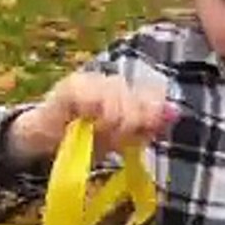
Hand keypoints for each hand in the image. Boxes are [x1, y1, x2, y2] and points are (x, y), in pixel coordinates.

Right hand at [7, 72, 176, 162]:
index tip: (142, 133)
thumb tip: (176, 112)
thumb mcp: (123, 140)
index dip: (152, 114)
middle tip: (114, 140)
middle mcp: (116, 84)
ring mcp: (95, 81)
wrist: (48, 144)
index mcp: (131, 96)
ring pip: (116, 95)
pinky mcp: (73, 84)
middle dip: (129, 126)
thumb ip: (149, 127)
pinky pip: (91, 94)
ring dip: (109, 121)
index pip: (154, 96)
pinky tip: (83, 120)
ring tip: (97, 131)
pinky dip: (90, 111)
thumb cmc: (88, 141)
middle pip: (137, 99)